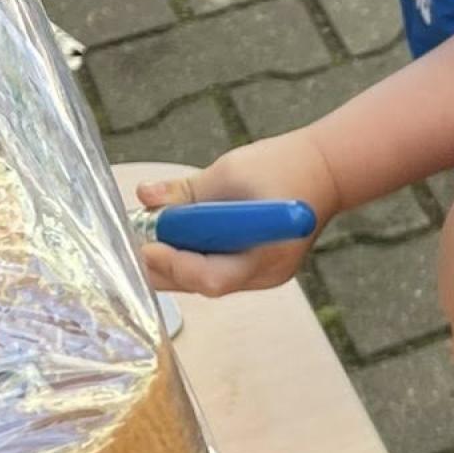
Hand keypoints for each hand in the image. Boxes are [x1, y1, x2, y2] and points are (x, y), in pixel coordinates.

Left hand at [133, 133, 340, 298]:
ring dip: (172, 263)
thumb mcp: (230, 171)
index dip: (174, 265)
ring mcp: (261, 276)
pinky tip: (169, 240)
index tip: (146, 244)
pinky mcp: (256, 269)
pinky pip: (215, 270)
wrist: (325, 171)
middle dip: (162, 268)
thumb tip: (145, 198)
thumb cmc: (282, 167)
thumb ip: (186, 191)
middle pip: (201, 285)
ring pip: (204, 280)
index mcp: (265, 253)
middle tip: (128, 246)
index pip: (210, 277)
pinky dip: (190, 257)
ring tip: (143, 240)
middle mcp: (264, 274)